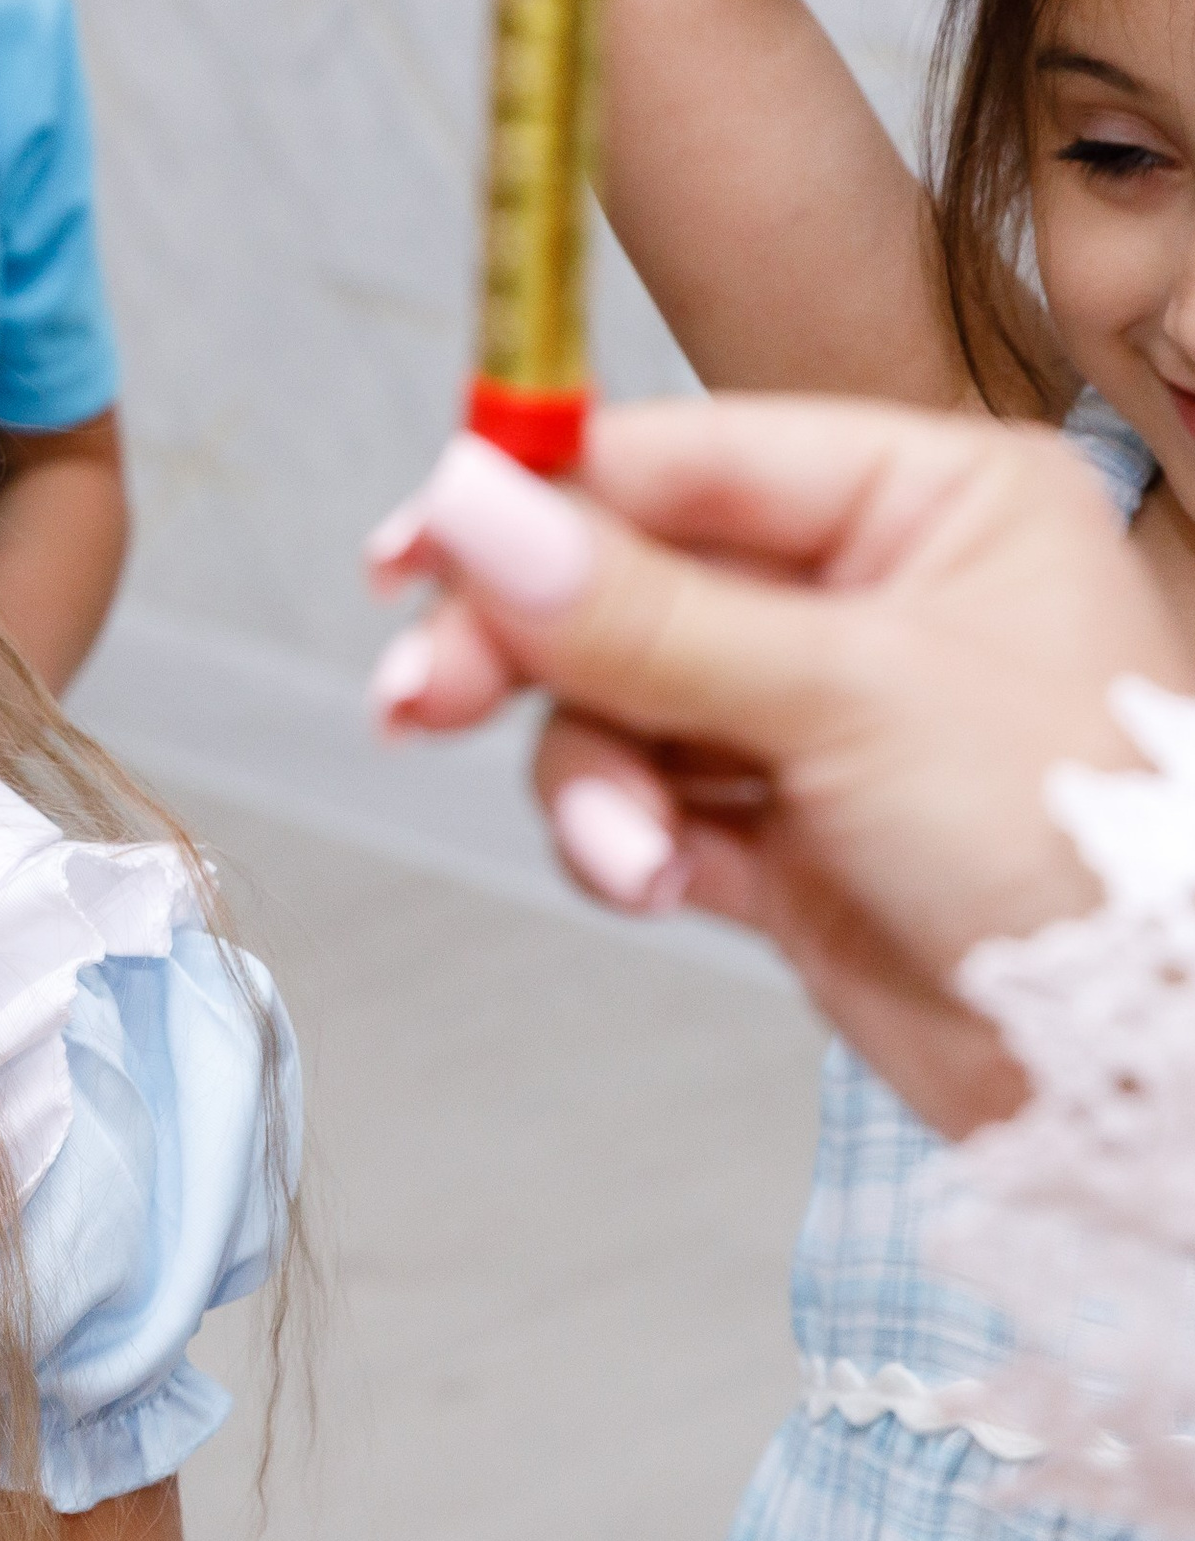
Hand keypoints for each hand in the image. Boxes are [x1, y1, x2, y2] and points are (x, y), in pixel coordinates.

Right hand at [366, 399, 1191, 1137]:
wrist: (1144, 1079)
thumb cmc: (1090, 860)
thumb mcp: (849, 696)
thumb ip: (641, 607)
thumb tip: (477, 507)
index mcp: (923, 500)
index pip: (682, 461)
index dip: (535, 499)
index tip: (418, 545)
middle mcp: (866, 592)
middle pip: (622, 581)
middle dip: (529, 652)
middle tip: (426, 696)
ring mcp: (817, 712)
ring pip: (615, 703)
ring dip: (596, 782)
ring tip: (631, 854)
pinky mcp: (780, 825)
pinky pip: (644, 800)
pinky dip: (630, 843)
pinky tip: (665, 882)